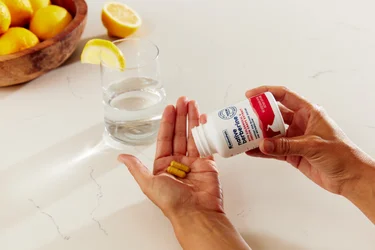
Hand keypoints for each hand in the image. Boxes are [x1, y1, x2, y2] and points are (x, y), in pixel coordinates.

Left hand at [118, 97, 222, 218]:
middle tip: (183, 100)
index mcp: (164, 164)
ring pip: (193, 135)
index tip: (170, 107)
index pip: (165, 138)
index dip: (167, 122)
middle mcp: (178, 161)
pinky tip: (203, 118)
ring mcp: (194, 161)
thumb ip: (136, 168)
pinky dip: (205, 130)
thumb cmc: (172, 201)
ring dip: (192, 119)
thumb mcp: (148, 183)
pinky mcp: (208, 163)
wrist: (196, 213)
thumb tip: (121, 157)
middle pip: (179, 133)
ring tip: (193, 103)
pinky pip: (206, 143)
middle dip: (181, 115)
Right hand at [246, 86, 374, 195]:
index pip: (284, 96)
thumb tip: (263, 144)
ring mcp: (294, 139)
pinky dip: (262, 150)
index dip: (266, 93)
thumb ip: (286, 145)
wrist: (349, 177)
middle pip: (274, 114)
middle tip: (242, 117)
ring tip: (242, 134)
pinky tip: (251, 150)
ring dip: (258, 134)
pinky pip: (273, 150)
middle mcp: (300, 123)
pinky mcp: (292, 154)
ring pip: (271, 133)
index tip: (250, 95)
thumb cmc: (341, 155)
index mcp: (308, 112)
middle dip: (258, 115)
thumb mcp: (313, 145)